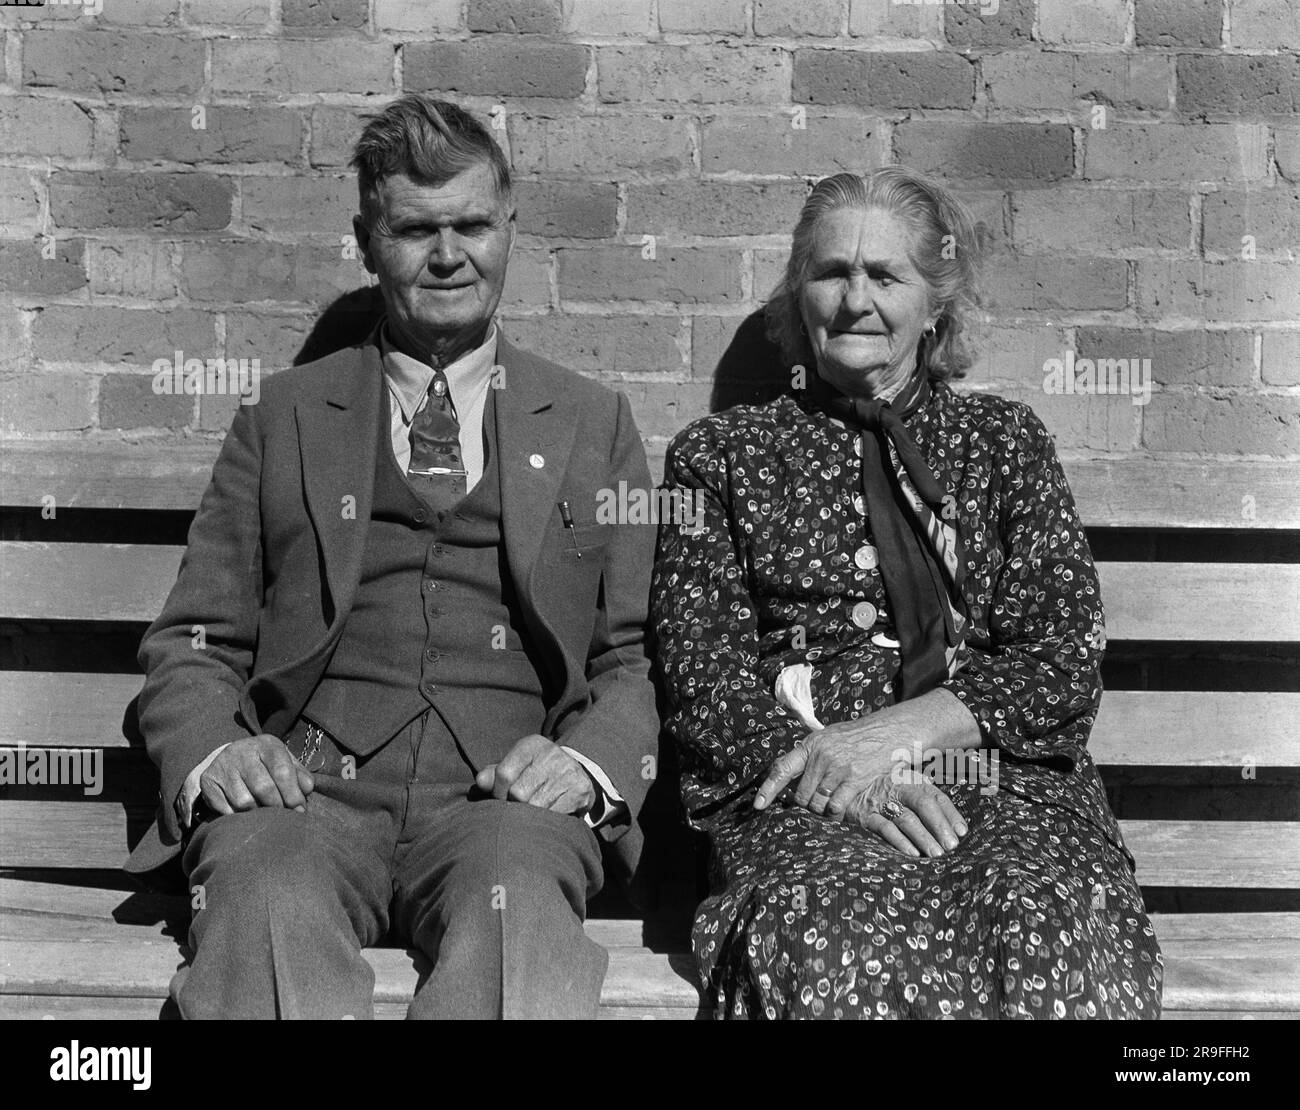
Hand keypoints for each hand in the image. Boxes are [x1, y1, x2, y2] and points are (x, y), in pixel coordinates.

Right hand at [199, 734, 313, 815]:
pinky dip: (238, 816)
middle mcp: (242, 751)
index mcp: (266, 744)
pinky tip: (244, 813)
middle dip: (277, 806)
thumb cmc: (266, 765)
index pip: (282, 771)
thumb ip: (299, 776)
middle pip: (263, 788)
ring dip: (257, 813)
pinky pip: (226, 809)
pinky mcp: (208, 781)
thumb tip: (306, 792)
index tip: (299, 810)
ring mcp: (223, 765)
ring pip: (244, 802)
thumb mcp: (285, 763)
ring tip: (263, 812)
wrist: (230, 759)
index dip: (293, 794)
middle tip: (282, 817)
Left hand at [475, 734, 595, 815]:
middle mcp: (551, 754)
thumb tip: (481, 782)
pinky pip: (554, 814)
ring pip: (535, 806)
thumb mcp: (516, 767)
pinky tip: (547, 816)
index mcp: (531, 745)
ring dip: (530, 816)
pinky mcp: (580, 789)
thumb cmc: (536, 773)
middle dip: (514, 806)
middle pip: (518, 792)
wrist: (577, 775)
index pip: (504, 773)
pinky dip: (547, 820)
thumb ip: (495, 774)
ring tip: (531, 813)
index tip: (502, 799)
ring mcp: (567, 771)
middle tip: (517, 809)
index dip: (498, 793)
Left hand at [753, 694, 972, 856]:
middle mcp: (821, 754)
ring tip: (829, 807)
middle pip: (801, 795)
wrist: (891, 730)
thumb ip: (811, 754)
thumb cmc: (859, 737)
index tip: (757, 806)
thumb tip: (789, 773)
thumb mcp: (830, 737)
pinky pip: (835, 806)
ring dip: (821, 811)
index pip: (782, 768)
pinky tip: (839, 813)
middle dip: (806, 805)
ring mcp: (838, 766)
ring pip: (817, 803)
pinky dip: (835, 815)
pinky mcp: (855, 777)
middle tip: (815, 806)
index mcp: (811, 744)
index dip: (767, 789)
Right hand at [844, 769, 967, 859]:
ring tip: (936, 854)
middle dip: (939, 826)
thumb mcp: (905, 788)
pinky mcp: (865, 816)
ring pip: (906, 818)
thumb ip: (929, 802)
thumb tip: (959, 828)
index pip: (935, 796)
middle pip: (923, 803)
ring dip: (923, 837)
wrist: (843, 787)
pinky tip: (912, 853)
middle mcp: (896, 787)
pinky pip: (884, 828)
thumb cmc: (883, 792)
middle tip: (951, 846)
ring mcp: (880, 801)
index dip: (950, 814)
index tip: (962, 832)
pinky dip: (899, 841)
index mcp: (910, 780)